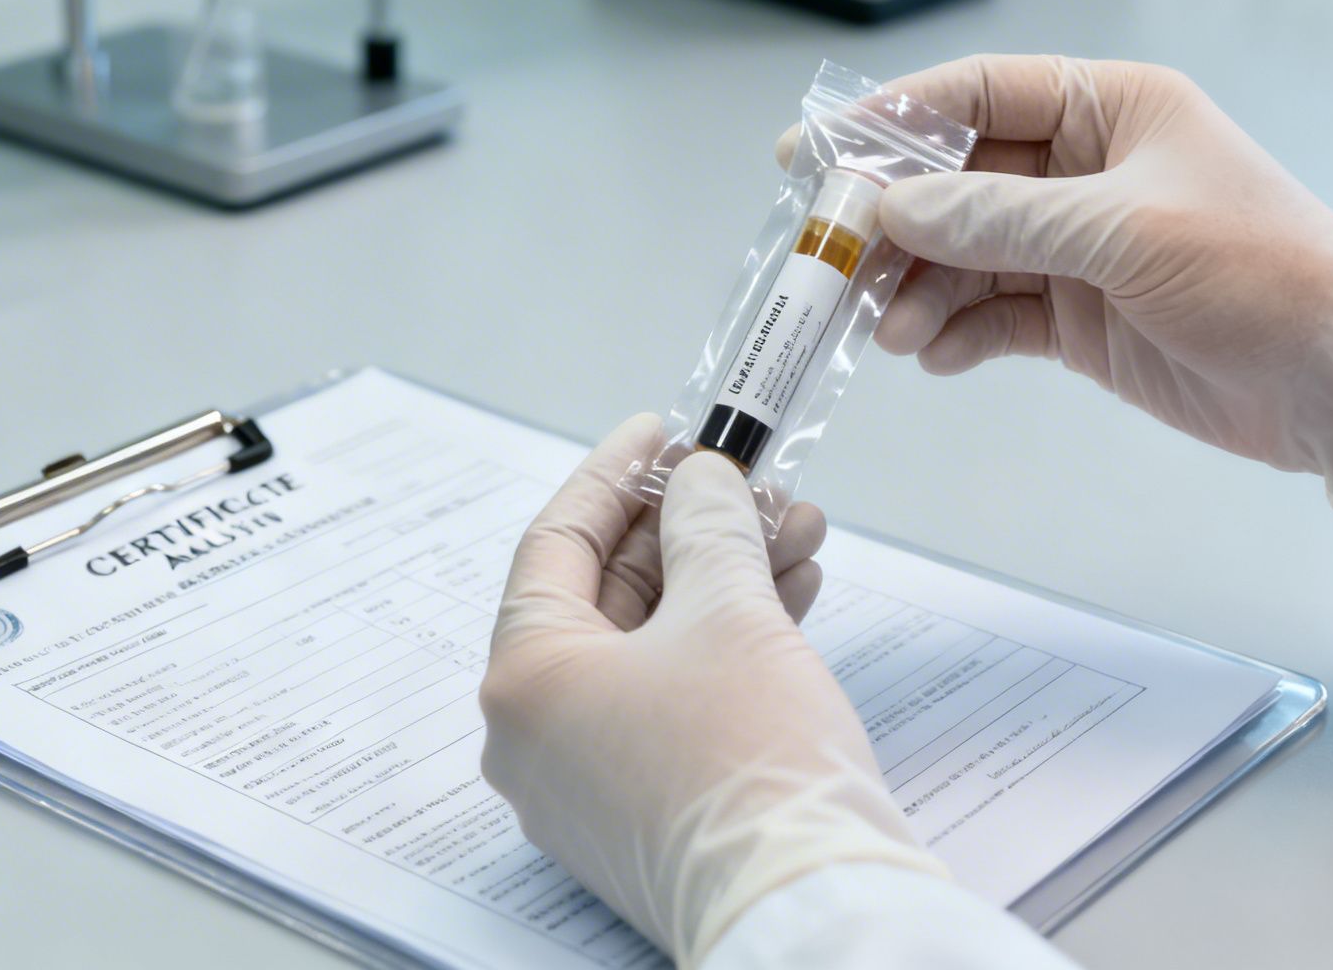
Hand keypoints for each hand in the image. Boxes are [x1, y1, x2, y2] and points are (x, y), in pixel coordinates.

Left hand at [480, 415, 944, 964]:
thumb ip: (707, 525)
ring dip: (724, 580)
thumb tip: (699, 482)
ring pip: (651, 647)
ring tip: (800, 532)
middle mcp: (537, 734)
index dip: (616, 474)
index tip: (663, 428)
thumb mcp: (729, 609)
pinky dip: (724, 645)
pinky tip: (793, 596)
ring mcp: (587, 781)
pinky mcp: (643, 810)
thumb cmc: (750, 758)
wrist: (807, 905)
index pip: (557, 542)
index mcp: (525, 678)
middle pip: (610, 595)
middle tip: (758, 484)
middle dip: (692, 529)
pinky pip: (670, 699)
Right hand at [785, 54, 1332, 523]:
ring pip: (962, 254)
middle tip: (832, 259)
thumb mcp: (1122, 232)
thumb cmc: (1262, 274)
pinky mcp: (1077, 317)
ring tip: (892, 328)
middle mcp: (1084, 170)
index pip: (975, 96)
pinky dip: (954, 333)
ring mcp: (1077, 247)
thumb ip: (998, 219)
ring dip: (917, 288)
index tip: (814, 152)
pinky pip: (990, 315)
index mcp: (1109, 110)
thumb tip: (891, 208)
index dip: (891, 121)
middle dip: (893, 221)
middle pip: (954, 181)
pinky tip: (934, 353)